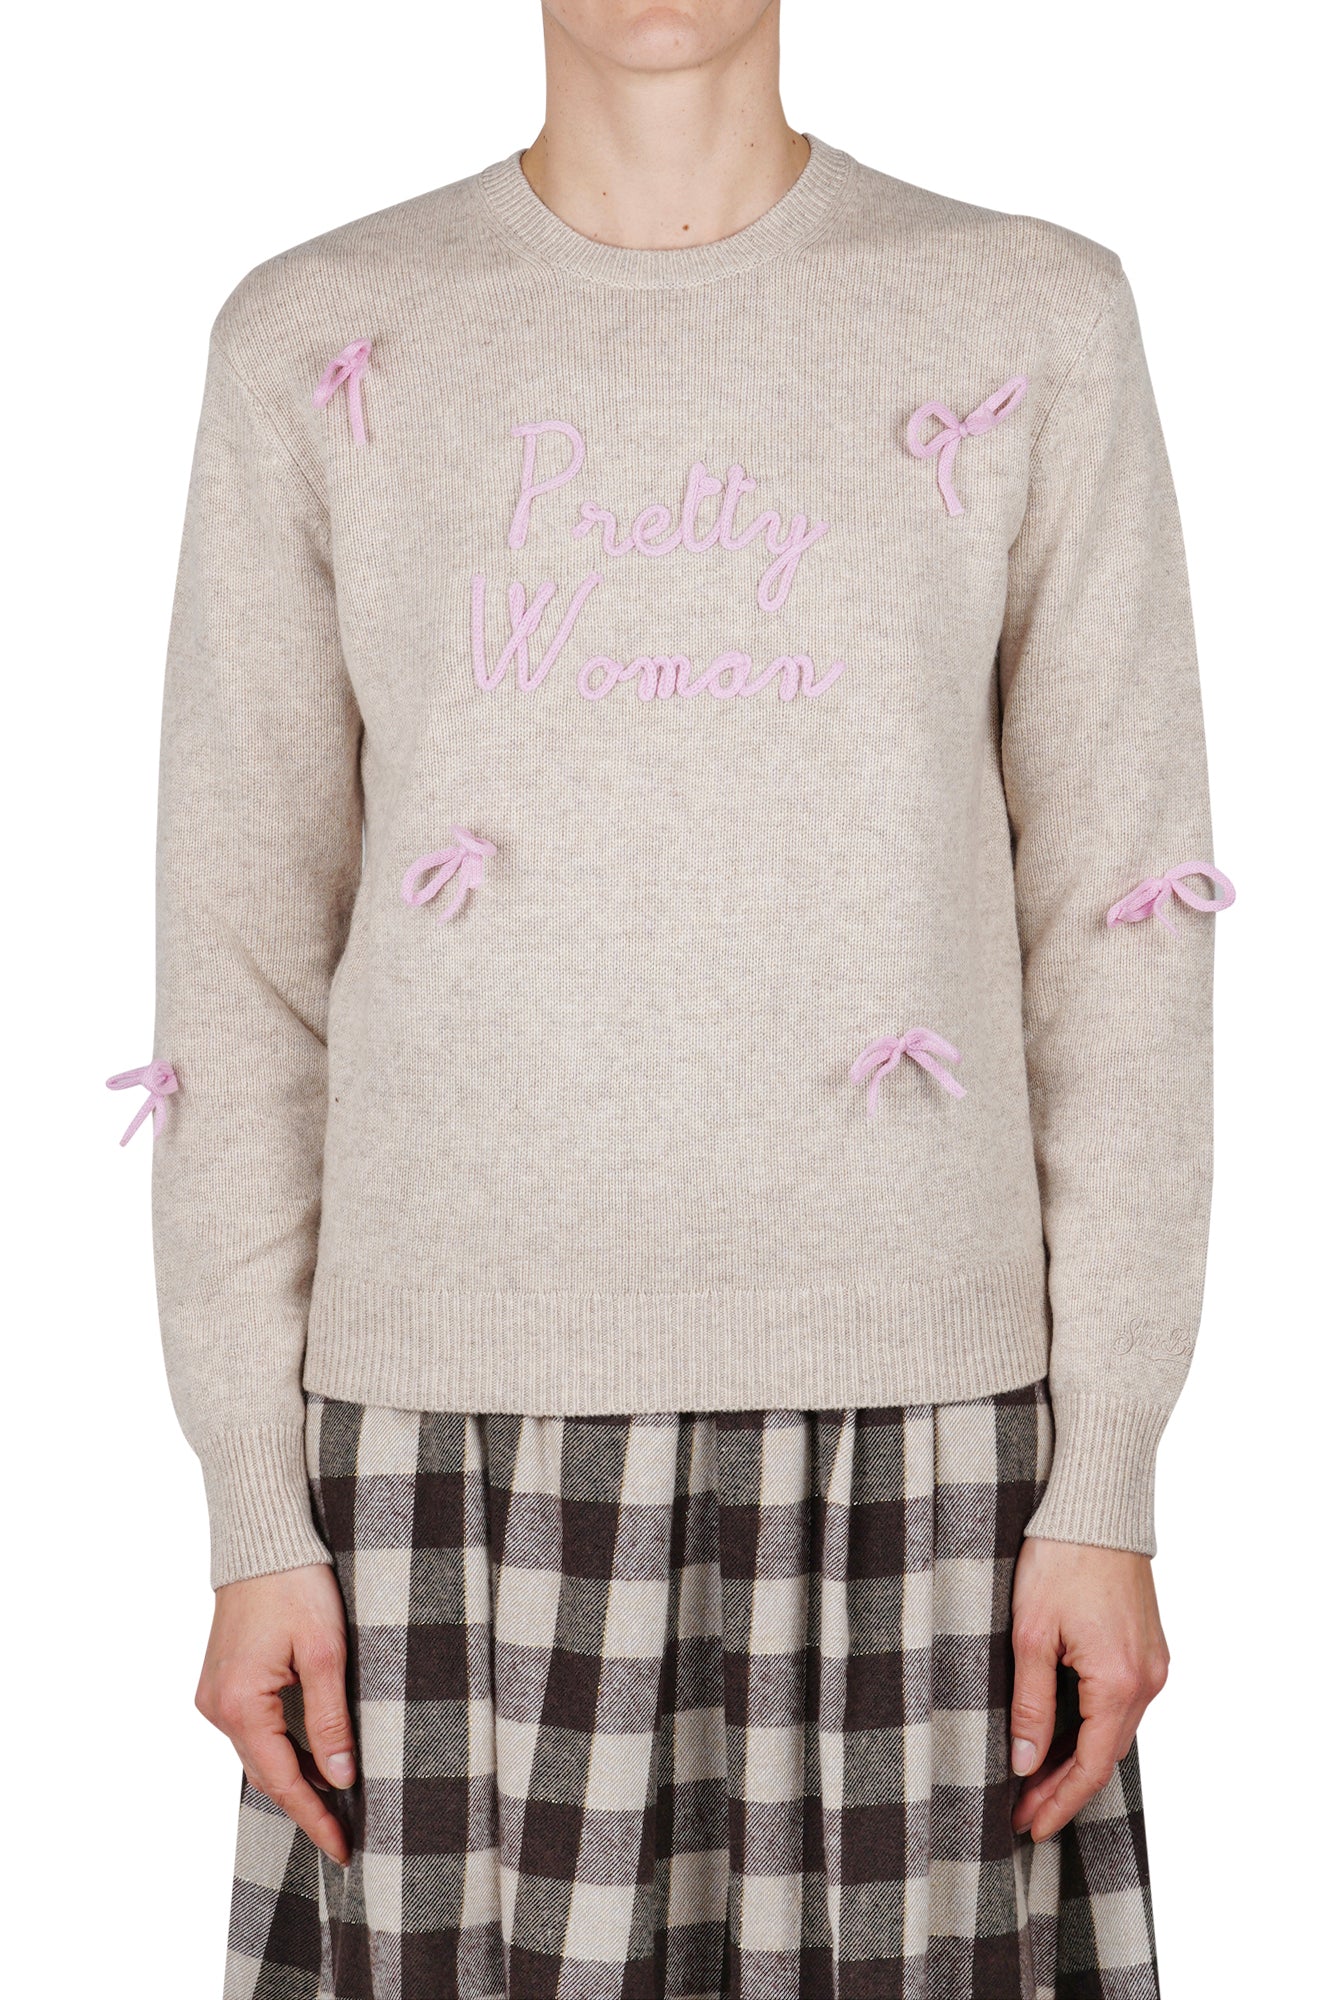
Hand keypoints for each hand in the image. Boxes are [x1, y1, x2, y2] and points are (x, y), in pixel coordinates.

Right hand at [195, 1562, 355, 1865]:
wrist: (263, 1539)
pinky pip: (251, 1730)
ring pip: (258, 1753)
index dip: (316, 1817)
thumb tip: (341, 1778)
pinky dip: (280, 1748)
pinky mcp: (220, 1682)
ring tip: (336, 1800)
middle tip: (346, 1832)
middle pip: (266, 1773)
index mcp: (241, 1705)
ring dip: (293, 1775)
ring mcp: (214, 1695)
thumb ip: (330, 1720)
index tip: (344, 1849)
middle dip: (306, 1803)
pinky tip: (308, 1756)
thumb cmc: (297, 1584)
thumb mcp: (326, 1652)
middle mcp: (217, 1707)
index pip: (283, 1781)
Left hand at [1009, 1537, 1168, 1842]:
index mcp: (1119, 1682)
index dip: (1058, 1802)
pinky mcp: (1148, 1648)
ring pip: (1114, 1731)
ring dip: (1077, 1759)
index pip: (1091, 1767)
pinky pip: (1120, 1704)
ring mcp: (1153, 1664)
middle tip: (1021, 1813)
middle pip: (1106, 1754)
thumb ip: (1031, 1703)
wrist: (1096, 1506)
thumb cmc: (1060, 1559)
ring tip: (1032, 1781)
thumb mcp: (1031, 1634)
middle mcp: (1148, 1680)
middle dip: (1062, 1788)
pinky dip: (1092, 1728)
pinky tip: (1063, 1736)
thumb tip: (1025, 1762)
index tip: (1027, 1826)